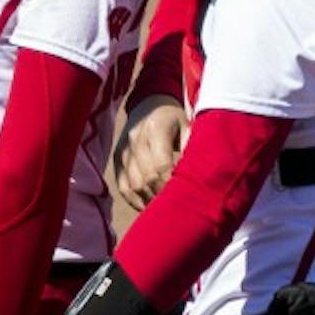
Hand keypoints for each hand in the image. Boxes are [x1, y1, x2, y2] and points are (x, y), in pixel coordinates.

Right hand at [112, 95, 187, 209]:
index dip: (171, 183)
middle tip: (177, 207)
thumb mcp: (187, 126)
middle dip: (161, 195)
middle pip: (146, 178)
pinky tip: (148, 207)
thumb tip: (197, 173)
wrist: (148, 104)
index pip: (161, 164)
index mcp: (156, 128)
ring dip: (149, 201)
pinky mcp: (117, 160)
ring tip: (164, 209)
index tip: (184, 195)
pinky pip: (123, 187)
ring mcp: (123, 150)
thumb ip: (191, 147)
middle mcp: (135, 139)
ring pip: (133, 186)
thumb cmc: (174, 119)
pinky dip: (135, 201)